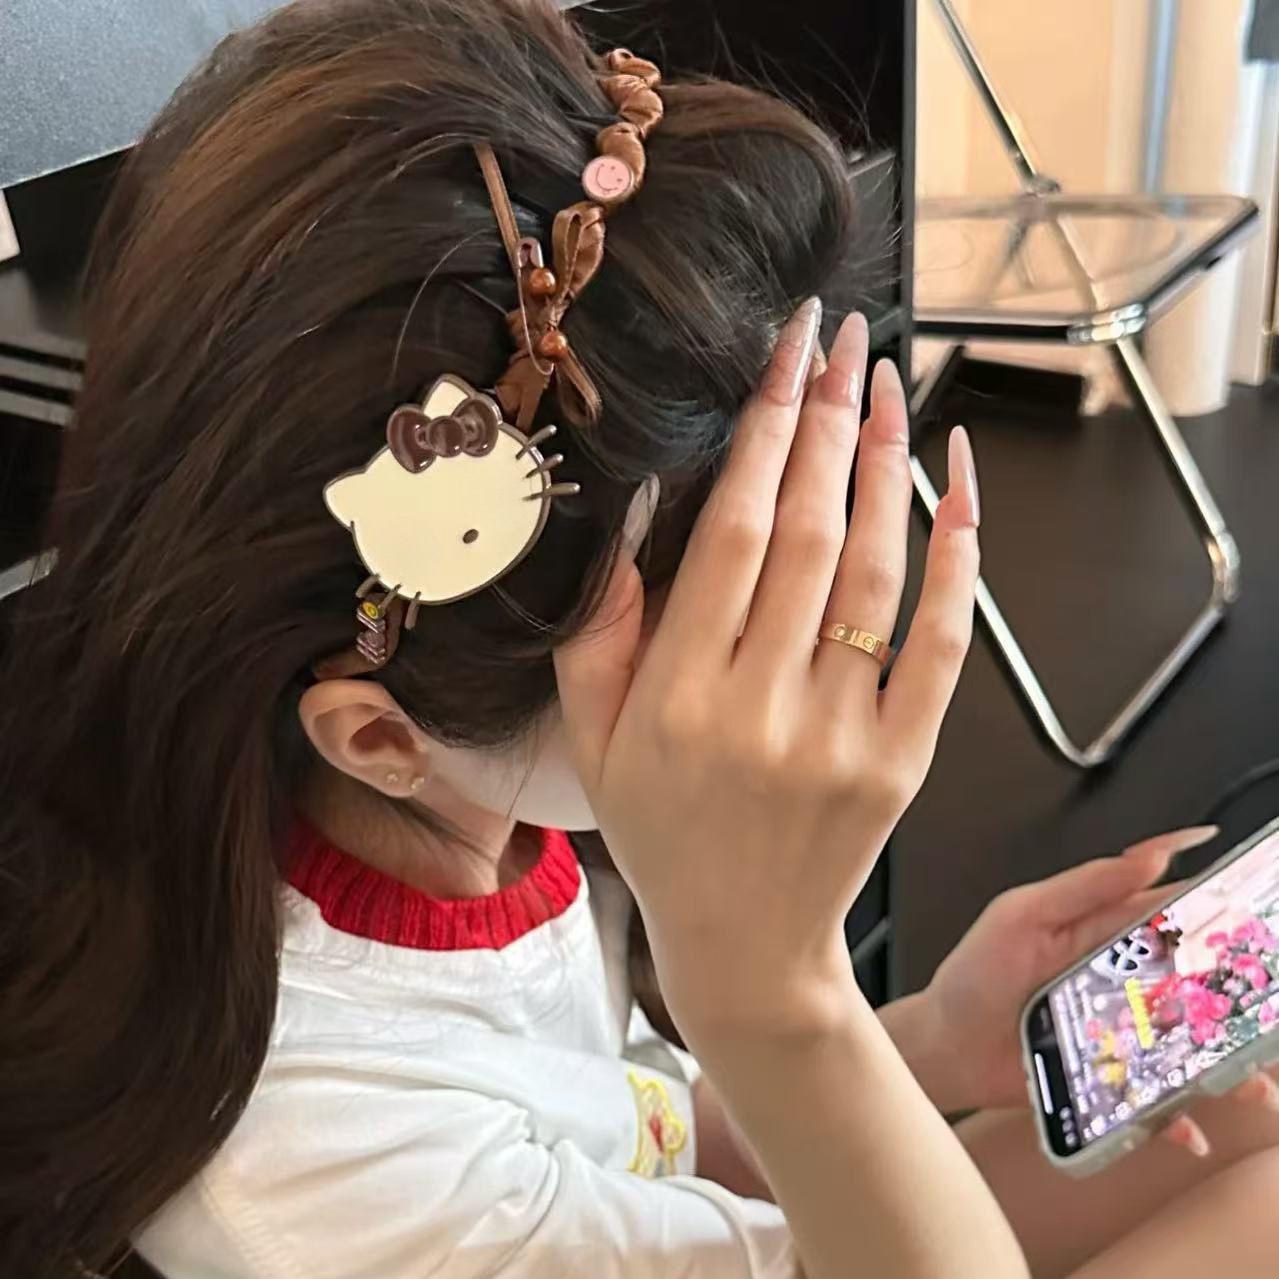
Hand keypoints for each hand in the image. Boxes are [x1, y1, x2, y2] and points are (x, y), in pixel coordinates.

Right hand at [555, 303, 981, 1035]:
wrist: (745, 943)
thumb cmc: (660, 830)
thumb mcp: (592, 737)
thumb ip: (601, 624)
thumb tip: (639, 502)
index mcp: (678, 699)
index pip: (732, 534)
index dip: (764, 432)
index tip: (784, 354)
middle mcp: (763, 712)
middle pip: (810, 533)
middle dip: (827, 420)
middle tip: (840, 338)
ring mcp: (844, 738)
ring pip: (878, 574)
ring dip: (886, 466)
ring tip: (886, 384)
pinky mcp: (903, 760)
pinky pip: (942, 644)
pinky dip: (956, 558)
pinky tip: (957, 484)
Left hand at [894, 827, 1278, 1150]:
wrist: (945, 1044)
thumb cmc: (974, 974)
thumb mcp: (1022, 915)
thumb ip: (1084, 886)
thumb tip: (1148, 854)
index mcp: (1107, 932)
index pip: (1175, 908)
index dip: (1219, 901)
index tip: (1257, 897)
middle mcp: (1124, 981)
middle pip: (1201, 981)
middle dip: (1243, 994)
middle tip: (1268, 1009)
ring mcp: (1123, 1031)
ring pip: (1194, 1044)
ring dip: (1229, 1065)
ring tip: (1253, 1082)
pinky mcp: (1111, 1078)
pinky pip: (1159, 1102)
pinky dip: (1180, 1120)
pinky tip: (1192, 1133)